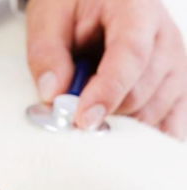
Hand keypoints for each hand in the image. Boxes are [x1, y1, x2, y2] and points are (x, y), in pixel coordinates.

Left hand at [26, 0, 186, 139]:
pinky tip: (126, 143)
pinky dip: (148, 135)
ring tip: (90, 112)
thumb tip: (53, 95)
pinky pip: (173, 120)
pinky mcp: (175, 83)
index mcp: (135, 8)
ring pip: (155, 110)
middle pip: (142, 90)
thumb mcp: (48, 19)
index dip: (107, 91)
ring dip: (120, 124)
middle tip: (70, 115)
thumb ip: (47, 55)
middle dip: (105, 112)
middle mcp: (164, 35)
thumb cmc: (71, 5)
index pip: (130, 55)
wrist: (93, 0)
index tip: (83, 119)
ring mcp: (175, 61)